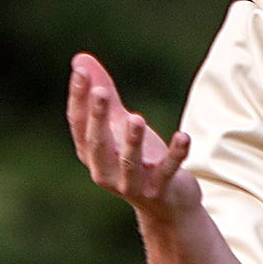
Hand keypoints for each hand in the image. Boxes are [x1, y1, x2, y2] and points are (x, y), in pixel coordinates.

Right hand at [66, 52, 199, 216]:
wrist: (167, 204)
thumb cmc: (139, 160)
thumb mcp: (119, 125)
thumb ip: (104, 93)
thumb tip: (80, 58)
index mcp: (92, 153)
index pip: (78, 124)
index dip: (78, 98)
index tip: (81, 71)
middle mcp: (105, 172)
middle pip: (98, 144)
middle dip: (98, 118)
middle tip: (101, 92)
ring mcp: (132, 184)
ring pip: (129, 162)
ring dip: (132, 141)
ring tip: (136, 118)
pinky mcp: (160, 189)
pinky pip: (168, 170)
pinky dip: (176, 154)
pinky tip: (184, 136)